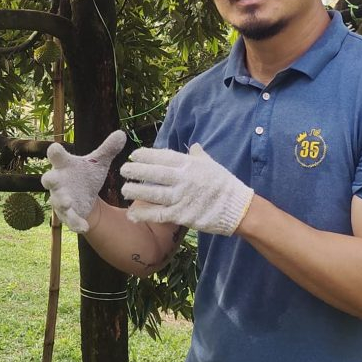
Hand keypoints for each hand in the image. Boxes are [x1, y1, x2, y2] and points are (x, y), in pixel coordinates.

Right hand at [41, 130, 126, 232]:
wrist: (85, 197)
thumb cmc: (86, 175)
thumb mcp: (98, 163)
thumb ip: (107, 149)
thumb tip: (122, 133)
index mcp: (64, 166)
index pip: (57, 157)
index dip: (55, 152)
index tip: (55, 148)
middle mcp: (58, 182)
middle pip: (48, 179)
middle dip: (50, 179)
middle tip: (51, 179)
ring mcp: (60, 199)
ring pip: (57, 201)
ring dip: (62, 201)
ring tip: (68, 202)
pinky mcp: (67, 214)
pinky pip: (69, 219)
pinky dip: (76, 223)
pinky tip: (84, 227)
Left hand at [120, 143, 253, 235]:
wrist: (237, 208)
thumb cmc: (224, 184)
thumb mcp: (212, 165)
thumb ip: (199, 155)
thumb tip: (194, 145)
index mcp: (190, 165)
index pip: (163, 156)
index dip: (146, 155)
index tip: (134, 155)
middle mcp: (184, 179)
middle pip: (154, 174)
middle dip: (136, 171)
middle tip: (123, 170)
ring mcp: (182, 198)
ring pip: (153, 194)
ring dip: (136, 192)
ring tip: (124, 190)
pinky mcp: (182, 215)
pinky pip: (159, 214)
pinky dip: (144, 214)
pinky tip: (132, 213)